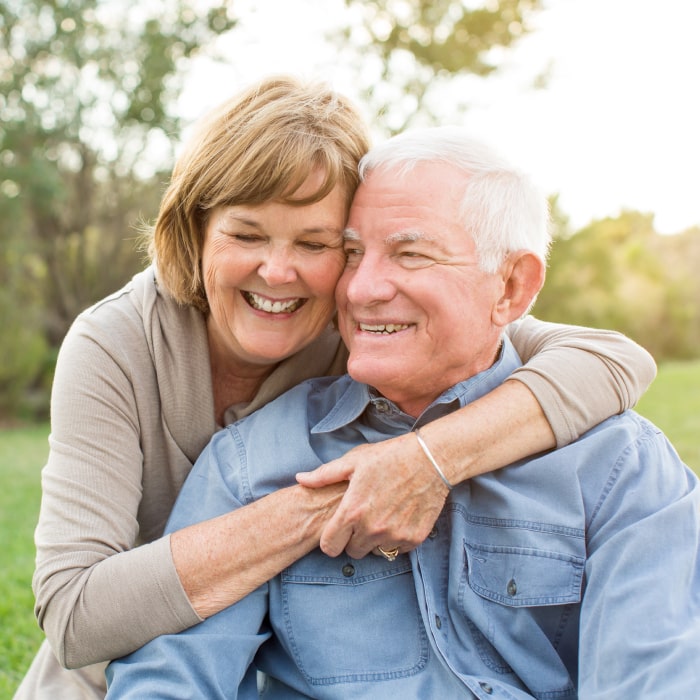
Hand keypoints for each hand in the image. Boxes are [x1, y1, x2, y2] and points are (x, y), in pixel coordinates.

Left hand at [295, 433, 448, 557]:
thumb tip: (300, 479)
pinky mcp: (414, 538)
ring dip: (375, 539)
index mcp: (352, 511)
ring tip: (381, 515)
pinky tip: (398, 517)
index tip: (339, 529)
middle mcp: (372, 528)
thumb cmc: (389, 456)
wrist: (431, 459)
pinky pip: (397, 549)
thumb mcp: (354, 461)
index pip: (329, 547)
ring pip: (375, 552)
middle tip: (363, 517)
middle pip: (352, 552)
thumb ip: (324, 475)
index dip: (331, 539)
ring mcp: (394, 535)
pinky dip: (396, 538)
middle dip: (354, 538)